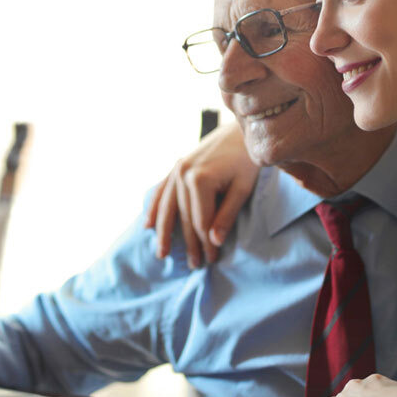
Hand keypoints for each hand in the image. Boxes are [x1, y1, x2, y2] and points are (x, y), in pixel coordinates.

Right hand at [144, 124, 256, 267]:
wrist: (242, 131)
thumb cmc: (247, 160)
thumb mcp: (242, 188)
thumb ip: (226, 215)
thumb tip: (214, 242)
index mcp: (199, 179)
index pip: (201, 221)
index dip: (206, 243)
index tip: (211, 261)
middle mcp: (183, 173)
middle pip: (184, 217)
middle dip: (189, 243)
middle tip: (194, 265)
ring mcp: (177, 169)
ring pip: (168, 207)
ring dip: (164, 232)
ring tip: (162, 254)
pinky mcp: (177, 166)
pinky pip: (162, 190)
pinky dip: (155, 208)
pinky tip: (149, 225)